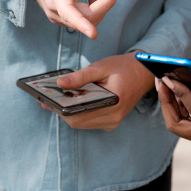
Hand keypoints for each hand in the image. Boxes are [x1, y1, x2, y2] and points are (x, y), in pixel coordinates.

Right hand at [26, 0, 118, 38]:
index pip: (68, 11)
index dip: (82, 23)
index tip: (93, 34)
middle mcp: (54, 7)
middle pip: (86, 17)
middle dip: (106, 3)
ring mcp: (55, 14)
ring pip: (86, 20)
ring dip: (102, 6)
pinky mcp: (59, 16)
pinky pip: (81, 20)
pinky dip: (94, 9)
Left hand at [39, 53, 154, 130]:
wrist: (143, 72)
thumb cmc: (123, 67)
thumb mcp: (101, 67)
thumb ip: (81, 76)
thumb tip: (60, 83)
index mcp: (113, 102)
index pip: (79, 114)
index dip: (60, 109)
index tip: (47, 101)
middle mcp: (113, 117)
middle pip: (78, 121)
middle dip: (61, 111)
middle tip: (47, 100)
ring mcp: (113, 122)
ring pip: (82, 123)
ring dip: (68, 113)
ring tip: (55, 100)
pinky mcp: (111, 122)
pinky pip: (89, 121)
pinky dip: (78, 114)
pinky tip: (71, 103)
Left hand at [157, 76, 190, 150]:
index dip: (180, 93)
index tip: (170, 78)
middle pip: (176, 124)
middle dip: (166, 102)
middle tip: (161, 81)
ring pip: (179, 123)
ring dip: (171, 103)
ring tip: (167, 81)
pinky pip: (186, 120)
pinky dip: (181, 105)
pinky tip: (183, 89)